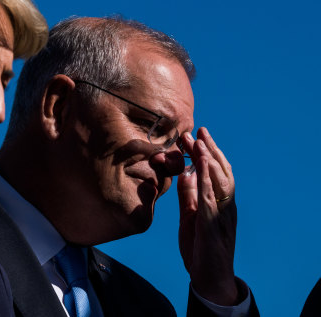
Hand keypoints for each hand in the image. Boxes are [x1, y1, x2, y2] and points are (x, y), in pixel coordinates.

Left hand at [177, 127, 239, 304]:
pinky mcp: (213, 226)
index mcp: (217, 202)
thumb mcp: (190, 216)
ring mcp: (221, 215)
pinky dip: (207, 183)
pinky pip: (211, 201)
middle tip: (196, 130)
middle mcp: (224, 205)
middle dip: (208, 150)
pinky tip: (200, 169)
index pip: (213, 172)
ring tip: (200, 143)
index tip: (193, 136)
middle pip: (219, 172)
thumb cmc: (200, 247)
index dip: (205, 153)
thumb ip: (189, 197)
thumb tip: (185, 174)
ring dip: (209, 160)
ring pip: (219, 182)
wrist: (209, 277)